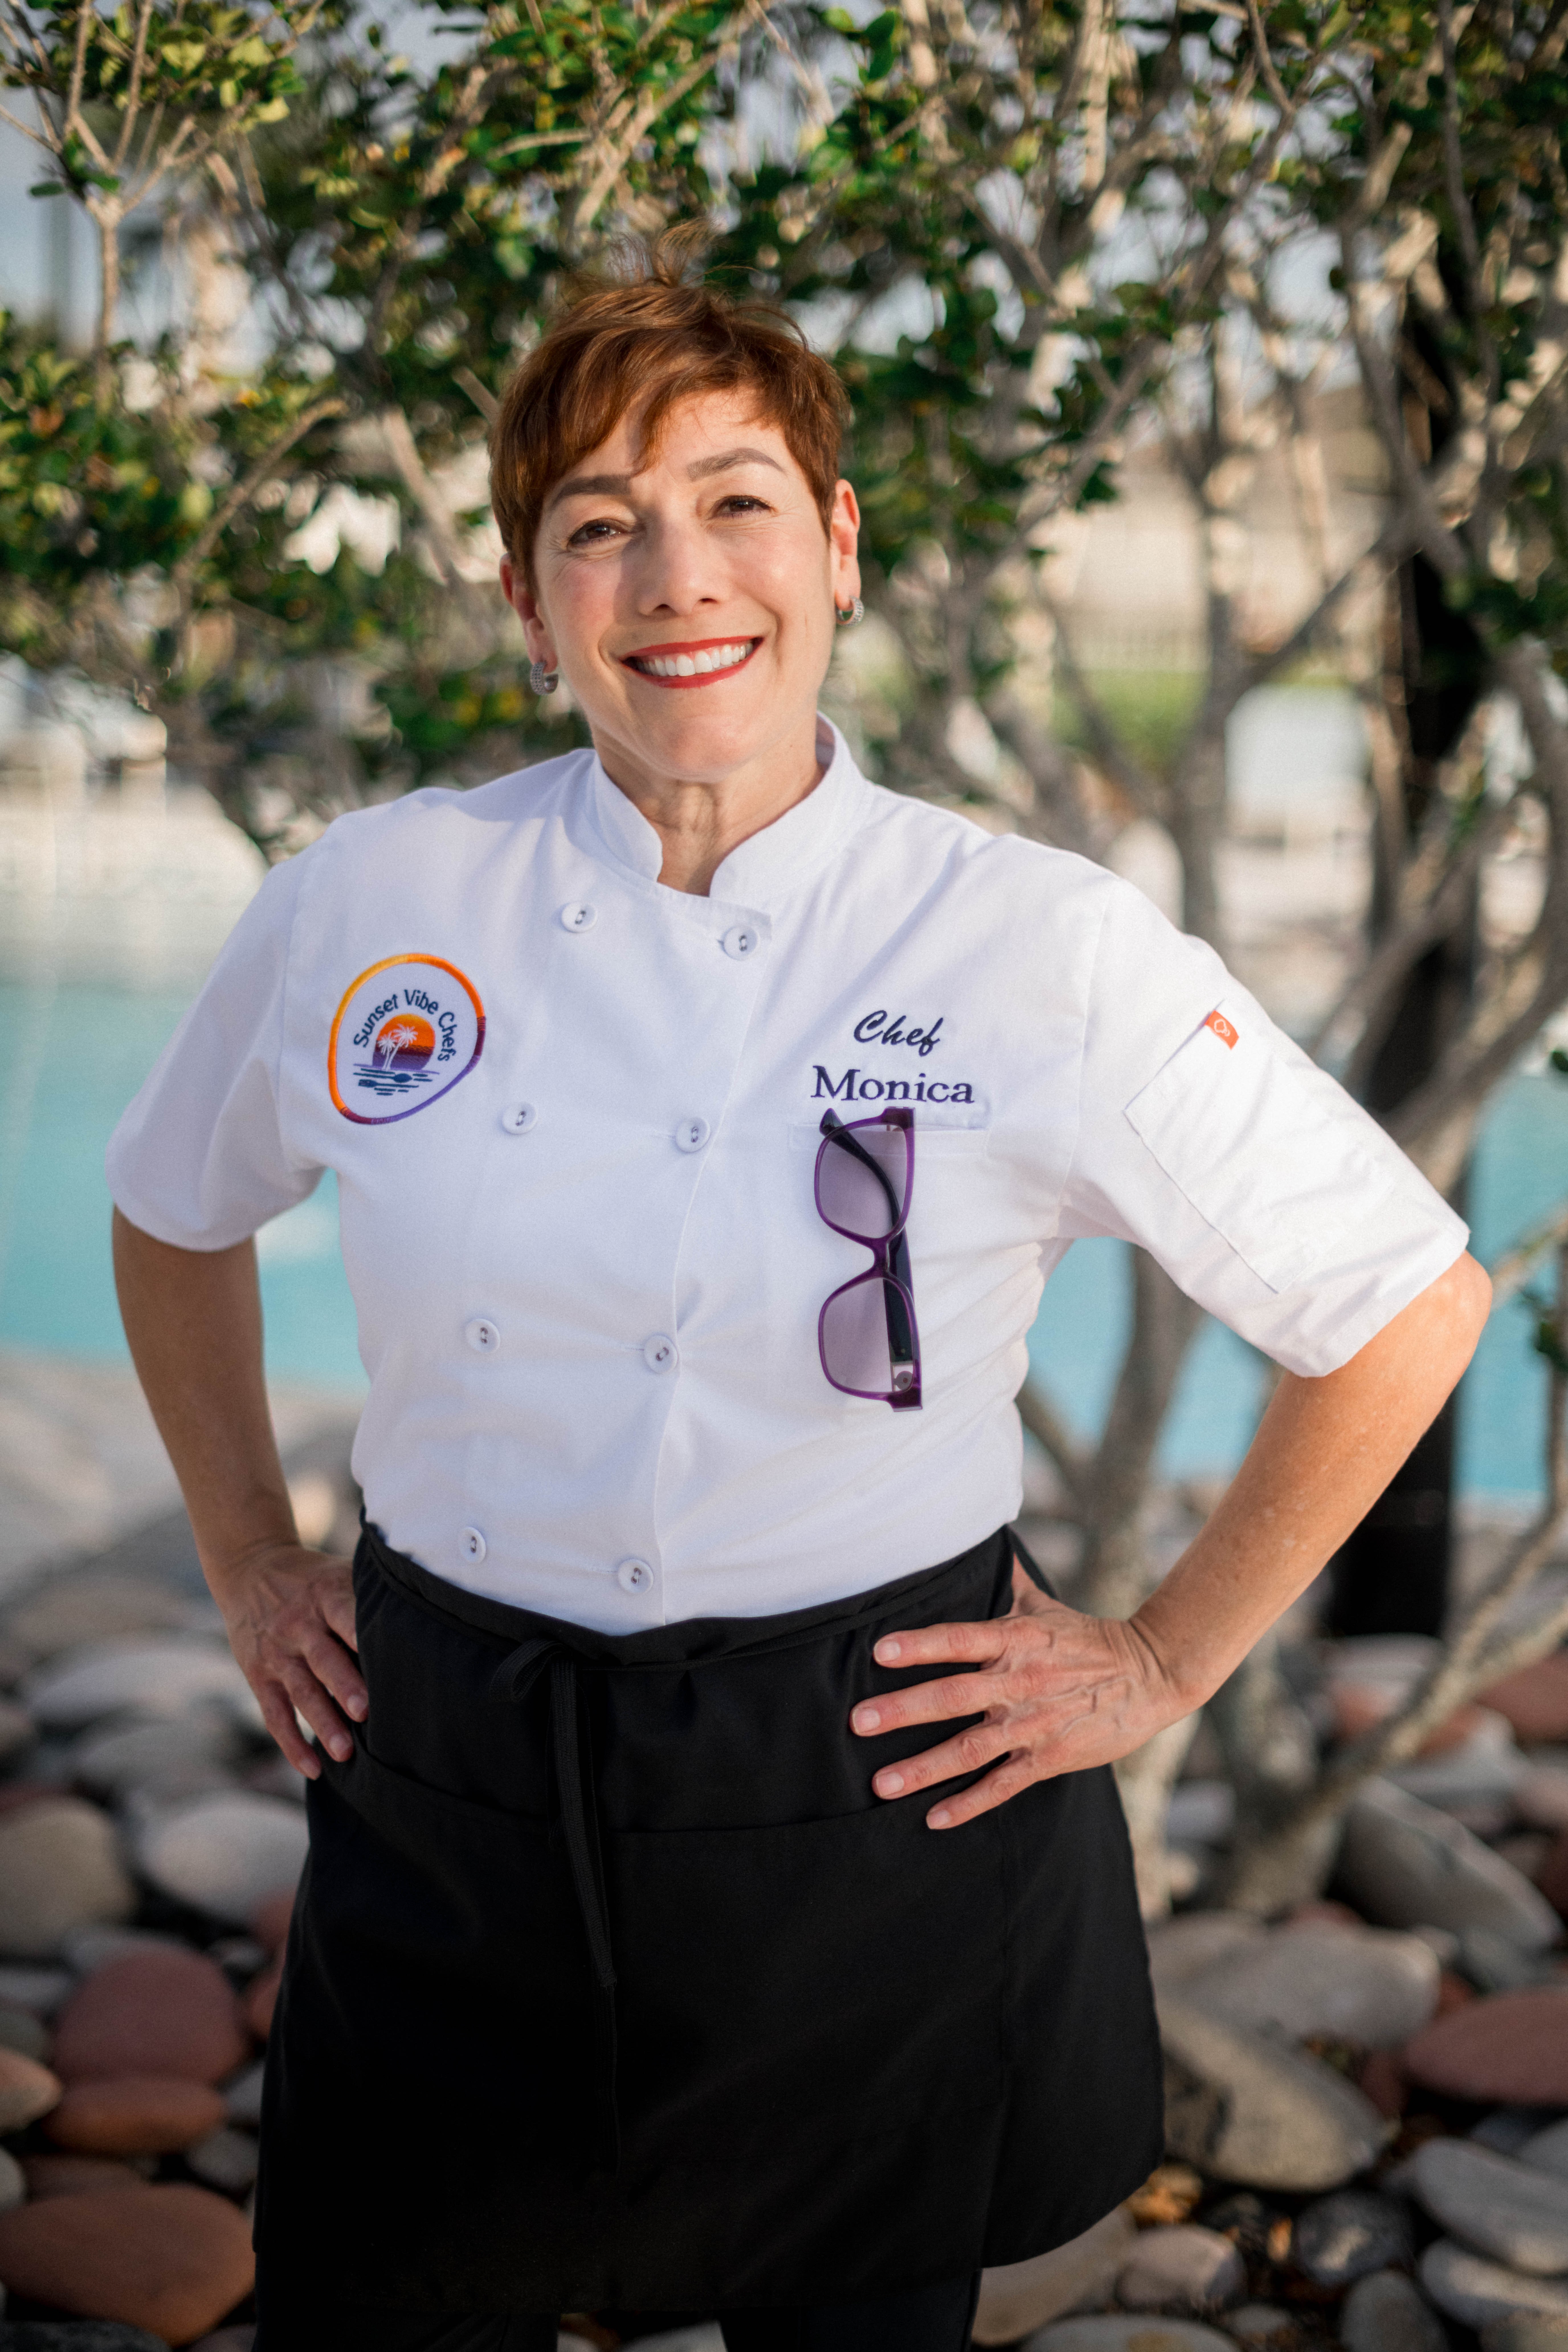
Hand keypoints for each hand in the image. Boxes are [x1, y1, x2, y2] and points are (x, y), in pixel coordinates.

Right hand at [209, 1542, 364, 1778]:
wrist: (250, 1569)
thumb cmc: (312, 1578)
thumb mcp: (337, 1573)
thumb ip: (368, 1594)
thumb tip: (421, 1616)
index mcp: (324, 1595)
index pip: (344, 1615)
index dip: (360, 1636)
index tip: (384, 1660)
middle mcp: (298, 1625)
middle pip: (323, 1658)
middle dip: (344, 1686)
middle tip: (365, 1712)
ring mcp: (277, 1653)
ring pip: (301, 1691)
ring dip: (322, 1722)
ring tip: (344, 1752)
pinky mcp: (258, 1676)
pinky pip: (275, 1714)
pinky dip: (292, 1743)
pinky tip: (313, 1768)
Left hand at [849, 1559, 1188, 1829]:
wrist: (1152, 1674)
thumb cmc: (1089, 1638)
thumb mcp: (1046, 1605)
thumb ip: (1007, 1581)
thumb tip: (983, 1539)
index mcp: (1015, 1639)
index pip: (958, 1639)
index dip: (919, 1645)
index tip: (879, 1651)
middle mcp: (1018, 1681)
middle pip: (952, 1697)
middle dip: (902, 1711)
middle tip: (857, 1722)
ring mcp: (1033, 1723)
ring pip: (969, 1749)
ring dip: (923, 1768)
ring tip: (881, 1784)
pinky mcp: (1049, 1758)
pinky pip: (1002, 1784)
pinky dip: (968, 1803)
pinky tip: (934, 1818)